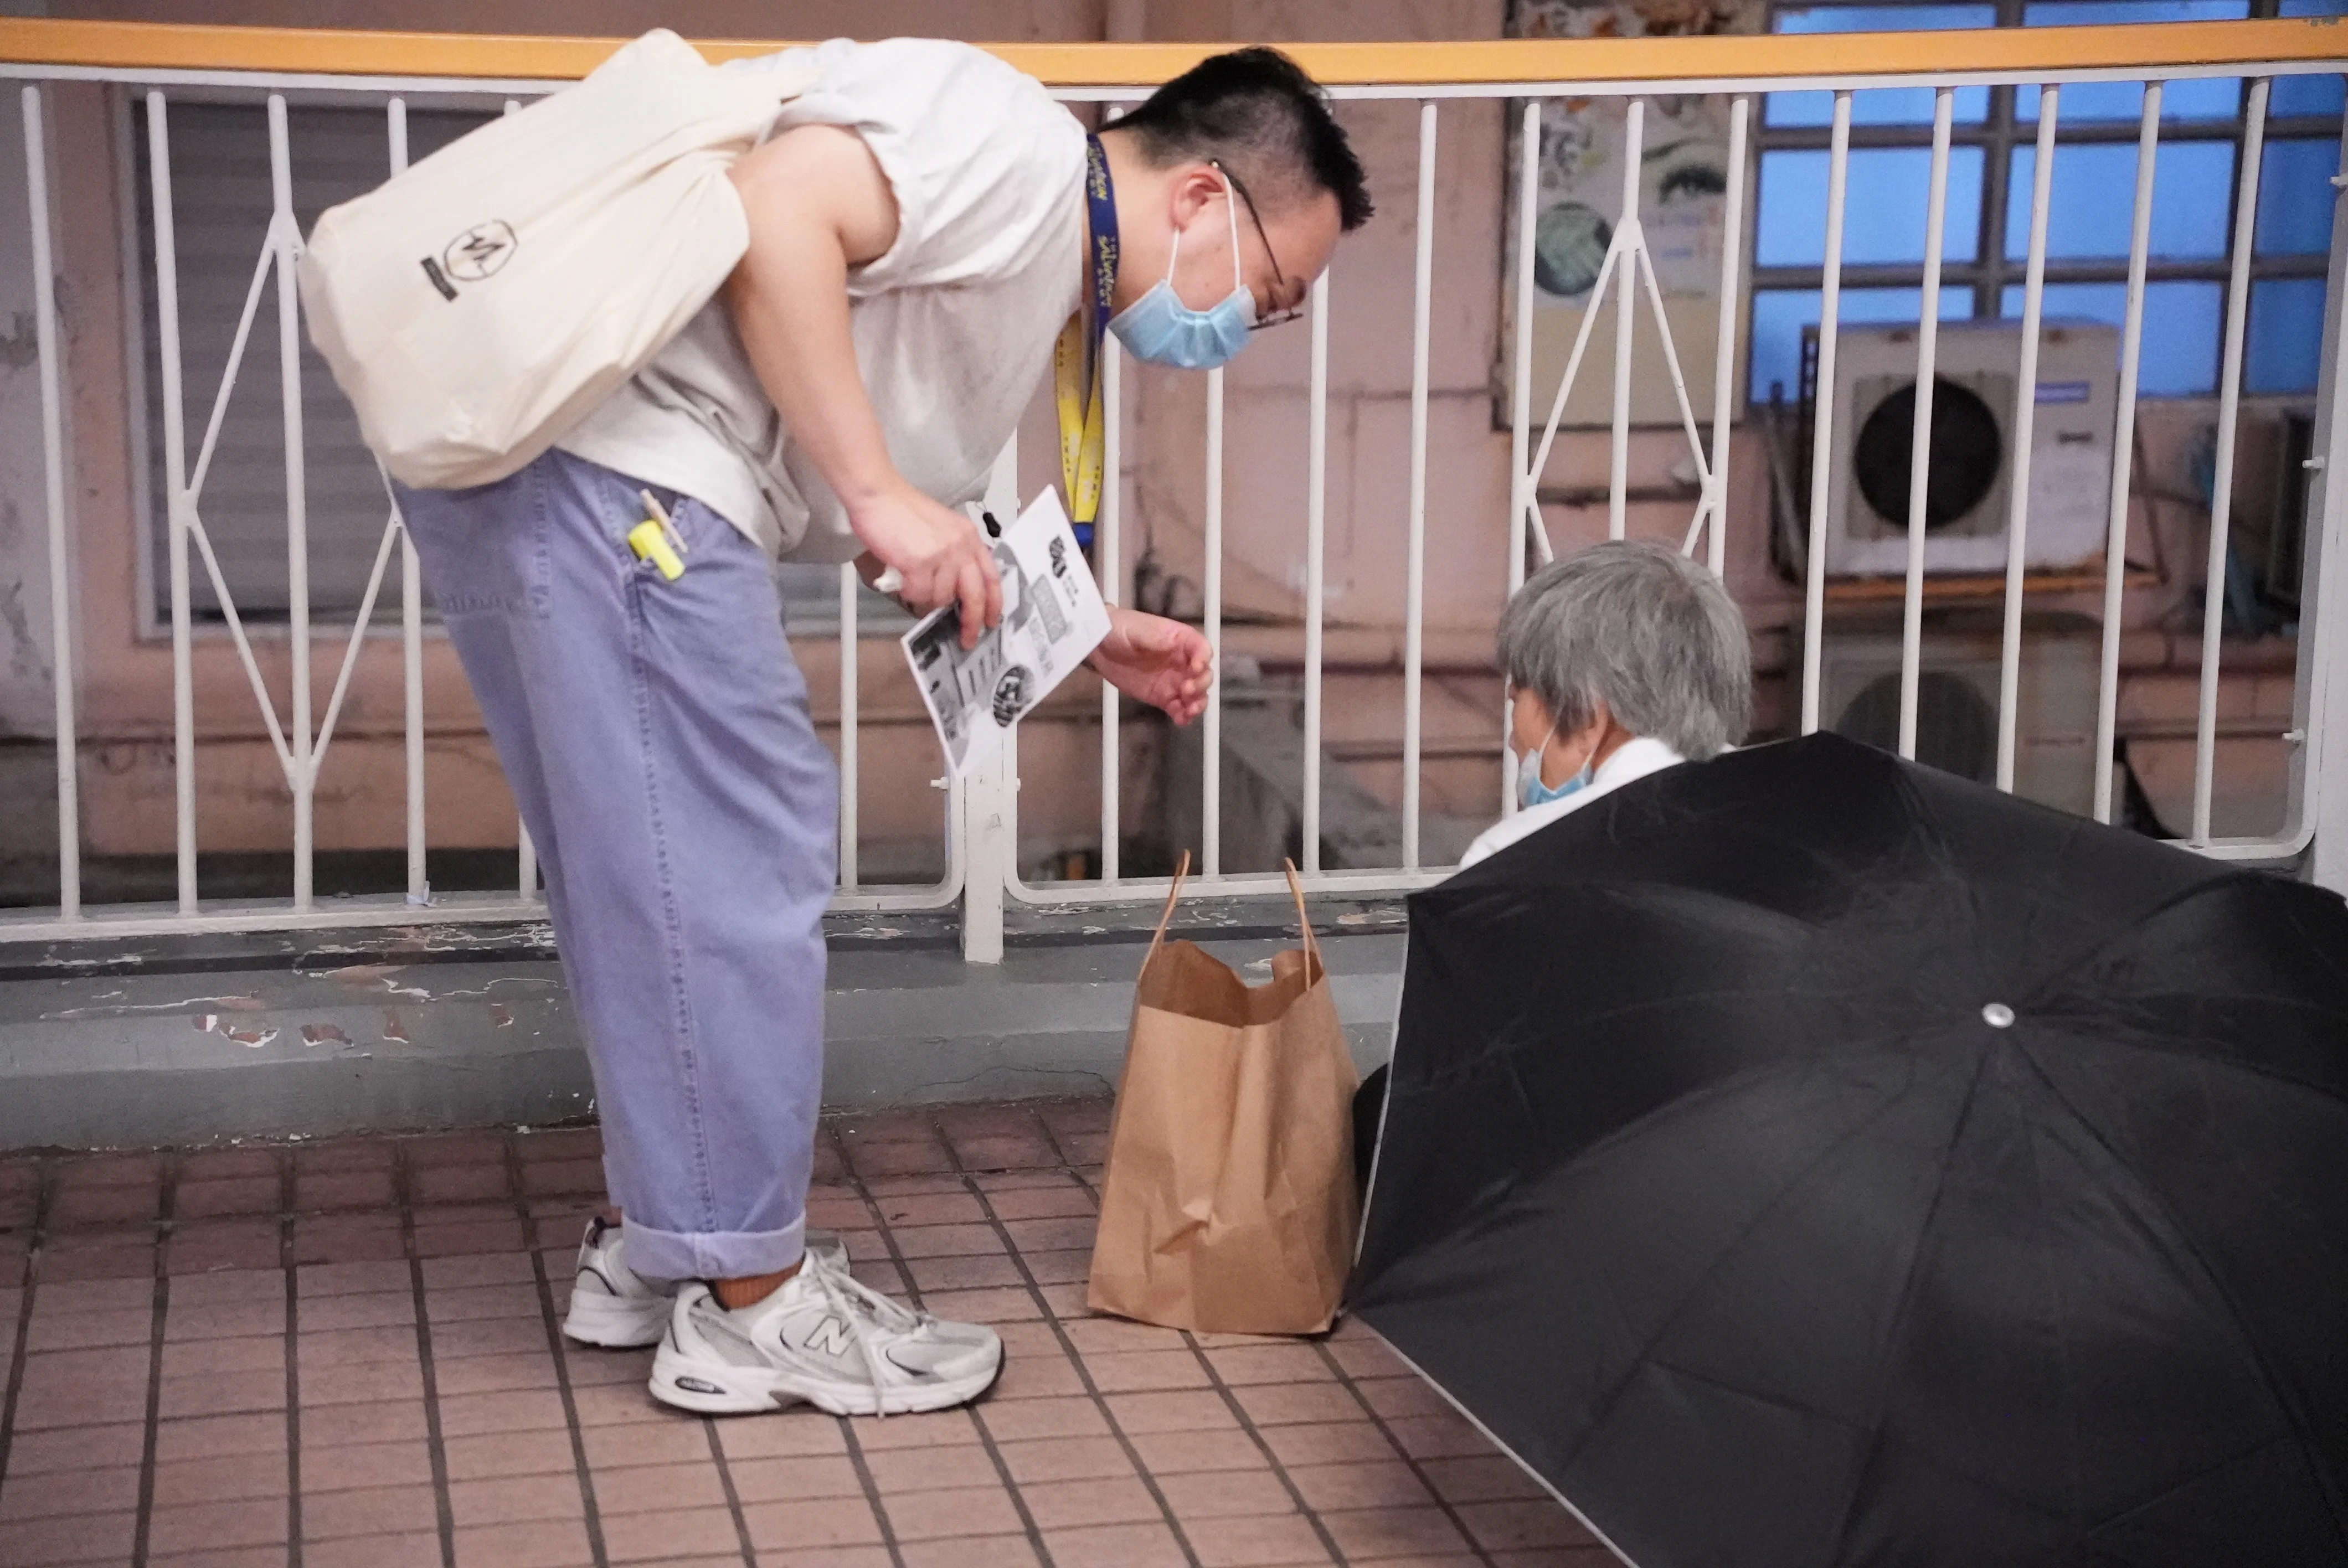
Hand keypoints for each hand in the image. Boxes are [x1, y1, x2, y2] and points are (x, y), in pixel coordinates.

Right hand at [847, 486, 1000, 648]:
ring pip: (942, 598)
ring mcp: (942, 555)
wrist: (878, 495)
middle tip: (967, 637)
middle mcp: (961, 546)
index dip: (994, 603)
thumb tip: (952, 590)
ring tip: (911, 580)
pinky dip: (909, 592)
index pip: (991, 576)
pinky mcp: (920, 563)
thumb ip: (952, 555)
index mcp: (969, 537)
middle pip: (976, 596)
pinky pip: (919, 594)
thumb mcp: (941, 528)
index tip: (992, 620)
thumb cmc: (901, 510)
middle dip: (972, 621)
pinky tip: (901, 577)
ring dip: (926, 597)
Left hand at [1088, 606, 1212, 725]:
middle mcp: (1181, 661)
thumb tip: (1172, 642)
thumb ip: (1153, 637)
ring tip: (1188, 710)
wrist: (1100, 646)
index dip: (1203, 658)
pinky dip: (1183, 715)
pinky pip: (1179, 707)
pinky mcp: (1162, 696)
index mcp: (1179, 640)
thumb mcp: (1134, 630)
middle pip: (1203, 674)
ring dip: (1197, 703)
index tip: (1196, 667)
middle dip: (1200, 684)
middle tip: (1186, 689)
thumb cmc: (1119, 629)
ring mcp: (1173, 680)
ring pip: (1196, 694)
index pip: (1201, 648)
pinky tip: (1181, 719)